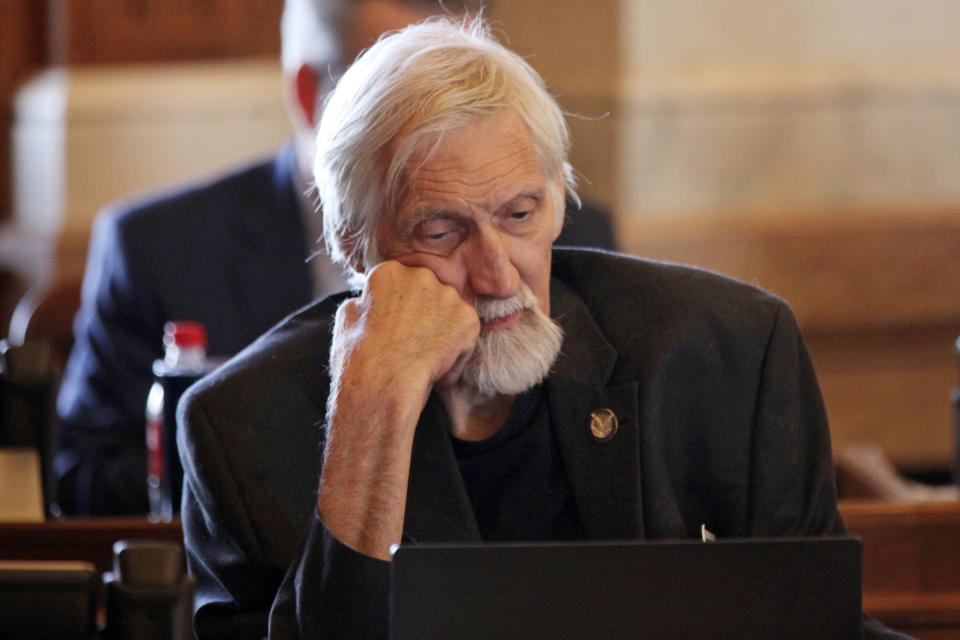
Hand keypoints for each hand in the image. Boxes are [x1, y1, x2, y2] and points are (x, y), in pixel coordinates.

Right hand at [318, 260, 479, 558]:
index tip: (405, 344)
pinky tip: (438, 372)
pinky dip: (459, 357)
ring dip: (446, 343)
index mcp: (383, 277)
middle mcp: (414, 277)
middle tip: (414, 360)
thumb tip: (359, 302)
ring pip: (455, 318)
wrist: (375, 399)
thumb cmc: (355, 374)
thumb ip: (357, 313)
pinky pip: (469, 337)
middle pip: (436, 298)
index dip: (411, 318)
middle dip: (431, 330)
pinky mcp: (463, 320)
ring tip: (423, 368)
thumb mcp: (344, 334)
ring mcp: (441, 297)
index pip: (408, 285)